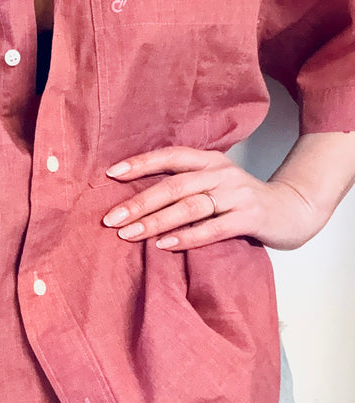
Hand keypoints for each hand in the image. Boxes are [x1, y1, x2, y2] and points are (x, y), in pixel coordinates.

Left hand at [101, 146, 327, 251]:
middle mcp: (221, 173)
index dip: (140, 163)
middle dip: (138, 202)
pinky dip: (186, 237)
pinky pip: (213, 228)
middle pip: (173, 186)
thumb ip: (185, 184)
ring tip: (129, 234)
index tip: (110, 174)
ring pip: (189, 206)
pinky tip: (164, 245)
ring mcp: (236, 195)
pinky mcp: (249, 218)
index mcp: (209, 160)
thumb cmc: (242, 200)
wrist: (293, 210)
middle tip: (111, 219)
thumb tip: (135, 198)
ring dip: (155, 221)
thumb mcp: (214, 182)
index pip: (169, 156)